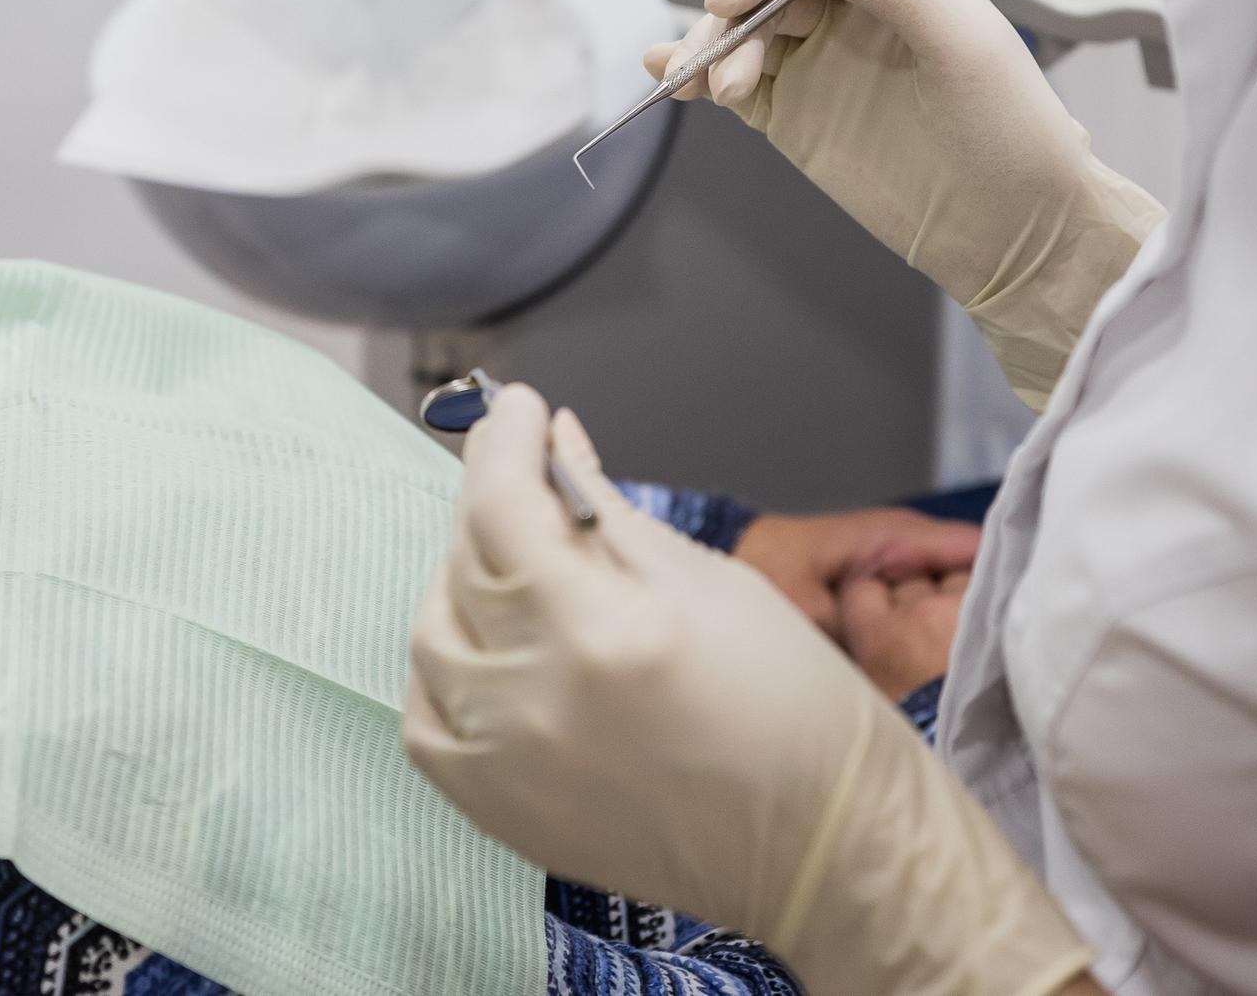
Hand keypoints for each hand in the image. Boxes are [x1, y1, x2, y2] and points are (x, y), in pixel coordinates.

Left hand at [407, 383, 1093, 995]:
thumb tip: (555, 442)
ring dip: (462, 583)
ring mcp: (507, 764)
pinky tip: (490, 648)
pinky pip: (429, 722)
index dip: (503, 442)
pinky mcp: (501, 813)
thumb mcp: (711, 582)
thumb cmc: (797, 711)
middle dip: (491, 501)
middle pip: (465, 564)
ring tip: (517, 564)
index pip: (503, 505)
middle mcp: (536, 699)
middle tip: (526, 471)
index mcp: (600, 629)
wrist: (826, 848)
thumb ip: (607, 511)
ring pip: (434, 638)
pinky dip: (446, 673)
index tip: (518, 409)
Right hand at [643, 0, 1164, 407]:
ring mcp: (821, 66)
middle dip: (729, 18)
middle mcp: (853, 12)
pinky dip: (700, 79)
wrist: (1016, 233)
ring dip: (711, 52)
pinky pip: (737, 87)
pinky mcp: (798, 119)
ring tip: (706, 89)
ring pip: (741, 35)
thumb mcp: (961, 38)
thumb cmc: (1012, 134)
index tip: (732, 0)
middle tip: (721, 67)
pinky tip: (674, 78)